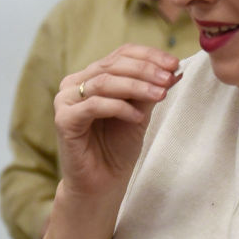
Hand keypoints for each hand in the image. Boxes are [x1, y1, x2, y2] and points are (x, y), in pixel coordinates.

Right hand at [54, 45, 180, 201]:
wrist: (101, 184)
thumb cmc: (118, 148)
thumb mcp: (139, 113)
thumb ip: (150, 91)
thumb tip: (175, 69)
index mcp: (91, 76)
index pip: (121, 54)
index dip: (149, 56)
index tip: (174, 64)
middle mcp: (74, 84)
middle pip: (113, 65)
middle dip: (145, 70)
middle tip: (169, 78)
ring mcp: (65, 101)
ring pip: (104, 82)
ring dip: (136, 86)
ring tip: (160, 95)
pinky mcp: (63, 120)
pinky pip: (94, 105)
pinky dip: (120, 108)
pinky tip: (137, 118)